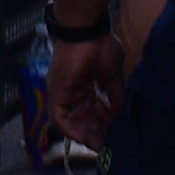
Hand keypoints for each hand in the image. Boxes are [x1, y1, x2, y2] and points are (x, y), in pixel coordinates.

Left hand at [46, 30, 130, 145]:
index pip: (92, 111)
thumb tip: (118, 114)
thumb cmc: (100, 46)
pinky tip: (86, 137)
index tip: (114, 134)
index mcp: (85, 86)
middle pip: (82, 119)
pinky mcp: (56, 93)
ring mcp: (63, 93)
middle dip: (96, 132)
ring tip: (100, 143)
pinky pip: (60, 119)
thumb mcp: (113, 76)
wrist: (86, 31)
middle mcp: (73, 92)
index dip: (103, 124)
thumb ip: (115, 97)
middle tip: (108, 143)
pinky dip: (72, 131)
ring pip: (72, 122)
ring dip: (86, 134)